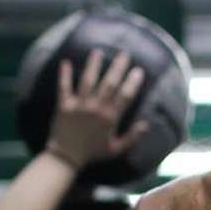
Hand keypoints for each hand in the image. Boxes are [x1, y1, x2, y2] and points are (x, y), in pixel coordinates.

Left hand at [44, 49, 148, 169]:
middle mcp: (95, 108)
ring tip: (98, 51)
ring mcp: (79, 106)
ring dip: (93, 65)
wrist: (66, 157)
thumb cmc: (92, 153)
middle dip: (118, 67)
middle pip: (109, 83)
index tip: (138, 70)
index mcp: (109, 118)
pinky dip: (64, 75)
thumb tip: (146, 125)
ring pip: (88, 80)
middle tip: (124, 54)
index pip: (125, 95)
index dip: (132, 82)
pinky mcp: (64, 106)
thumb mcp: (115, 149)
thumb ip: (132, 137)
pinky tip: (66, 62)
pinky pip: (64, 87)